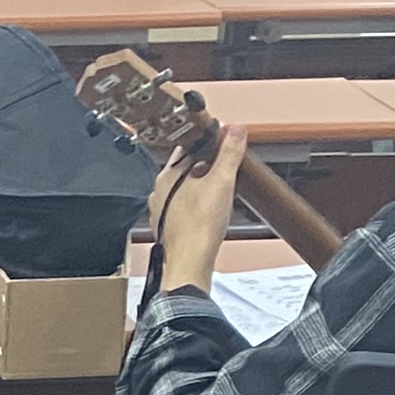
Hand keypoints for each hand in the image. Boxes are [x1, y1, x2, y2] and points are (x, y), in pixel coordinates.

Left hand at [154, 122, 248, 295]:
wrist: (191, 263)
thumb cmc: (199, 226)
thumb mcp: (221, 181)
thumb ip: (229, 153)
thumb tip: (235, 130)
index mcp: (168, 175)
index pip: (187, 148)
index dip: (207, 144)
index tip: (221, 143)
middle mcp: (160, 192)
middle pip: (185, 170)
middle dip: (204, 167)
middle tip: (223, 168)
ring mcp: (162, 212)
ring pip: (183, 191)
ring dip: (200, 188)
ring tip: (218, 191)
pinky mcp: (169, 228)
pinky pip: (183, 210)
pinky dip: (196, 207)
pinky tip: (208, 213)